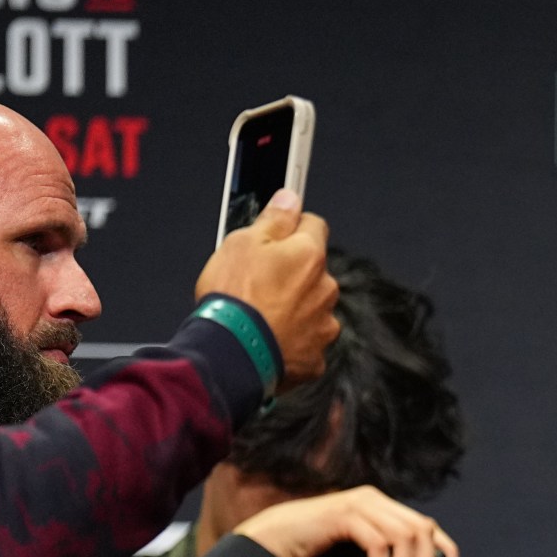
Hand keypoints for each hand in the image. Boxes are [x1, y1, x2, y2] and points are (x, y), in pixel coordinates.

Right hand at [193, 188, 339, 384]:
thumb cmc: (234, 298)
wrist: (232, 353)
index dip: (292, 226)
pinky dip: (291, 339)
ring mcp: (323, 325)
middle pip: (312, 270)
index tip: (277, 233)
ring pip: (311, 306)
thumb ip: (274, 219)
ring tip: (260, 313)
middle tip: (257, 281)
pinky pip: (305, 341)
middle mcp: (325, 289)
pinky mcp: (315, 357)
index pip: (313, 225)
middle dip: (290, 271)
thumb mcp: (242, 242)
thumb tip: (290, 199)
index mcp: (309, 256)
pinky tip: (267, 337)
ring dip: (293, 306)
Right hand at [235, 486, 458, 556]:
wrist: (272, 541)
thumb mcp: (359, 553)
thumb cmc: (315, 551)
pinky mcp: (344, 516)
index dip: (445, 551)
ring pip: (404, 536)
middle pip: (423, 530)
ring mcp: (360, 505)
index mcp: (384, 507)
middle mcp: (376, 500)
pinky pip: (378, 542)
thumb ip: (386, 554)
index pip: (429, 525)